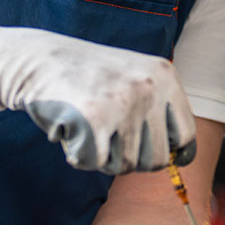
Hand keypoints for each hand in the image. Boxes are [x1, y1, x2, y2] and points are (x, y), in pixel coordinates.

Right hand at [0, 24, 197, 174]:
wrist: (38, 60)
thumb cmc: (86, 77)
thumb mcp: (133, 80)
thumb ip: (157, 112)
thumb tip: (181, 159)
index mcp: (164, 77)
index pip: (186, 135)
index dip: (173, 154)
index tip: (161, 158)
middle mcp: (149, 88)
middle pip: (156, 159)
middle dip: (130, 158)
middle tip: (107, 137)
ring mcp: (123, 104)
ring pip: (125, 165)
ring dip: (102, 156)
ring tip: (87, 125)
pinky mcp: (95, 120)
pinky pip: (96, 163)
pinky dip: (79, 155)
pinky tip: (70, 129)